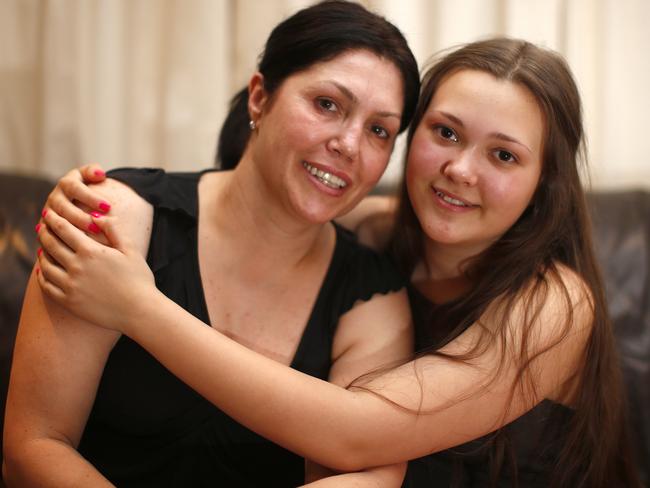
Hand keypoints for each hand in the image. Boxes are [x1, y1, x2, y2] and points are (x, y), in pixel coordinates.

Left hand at [36, 207, 155, 334]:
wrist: (139, 311)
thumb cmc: (139, 279)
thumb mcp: (130, 249)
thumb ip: (113, 230)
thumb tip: (95, 215)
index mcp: (91, 251)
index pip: (63, 229)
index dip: (54, 219)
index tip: (49, 214)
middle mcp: (76, 267)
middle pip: (51, 245)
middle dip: (44, 233)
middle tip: (41, 227)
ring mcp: (70, 286)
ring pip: (45, 265)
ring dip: (41, 254)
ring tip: (42, 249)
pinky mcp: (69, 302)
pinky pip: (46, 286)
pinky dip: (42, 276)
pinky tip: (43, 271)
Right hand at [41, 164, 110, 236]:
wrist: (78, 202)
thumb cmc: (89, 190)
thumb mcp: (90, 177)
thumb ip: (93, 172)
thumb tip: (99, 174)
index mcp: (66, 184)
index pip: (74, 187)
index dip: (90, 197)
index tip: (108, 207)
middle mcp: (55, 197)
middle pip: (63, 207)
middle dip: (80, 218)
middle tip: (98, 228)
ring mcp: (49, 212)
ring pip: (55, 222)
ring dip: (72, 230)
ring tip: (89, 238)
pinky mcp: (47, 227)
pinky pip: (50, 236)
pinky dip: (61, 241)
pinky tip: (75, 248)